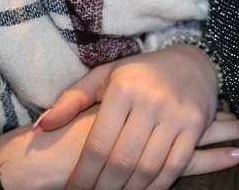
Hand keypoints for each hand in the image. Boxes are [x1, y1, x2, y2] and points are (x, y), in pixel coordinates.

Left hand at [36, 44, 233, 188]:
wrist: (193, 62)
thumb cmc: (140, 73)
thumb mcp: (105, 76)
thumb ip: (72, 100)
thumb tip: (43, 125)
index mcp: (124, 89)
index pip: (98, 144)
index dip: (83, 175)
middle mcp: (151, 101)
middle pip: (121, 161)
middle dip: (102, 188)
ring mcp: (176, 115)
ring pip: (147, 168)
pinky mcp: (195, 126)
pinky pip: (174, 166)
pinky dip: (156, 186)